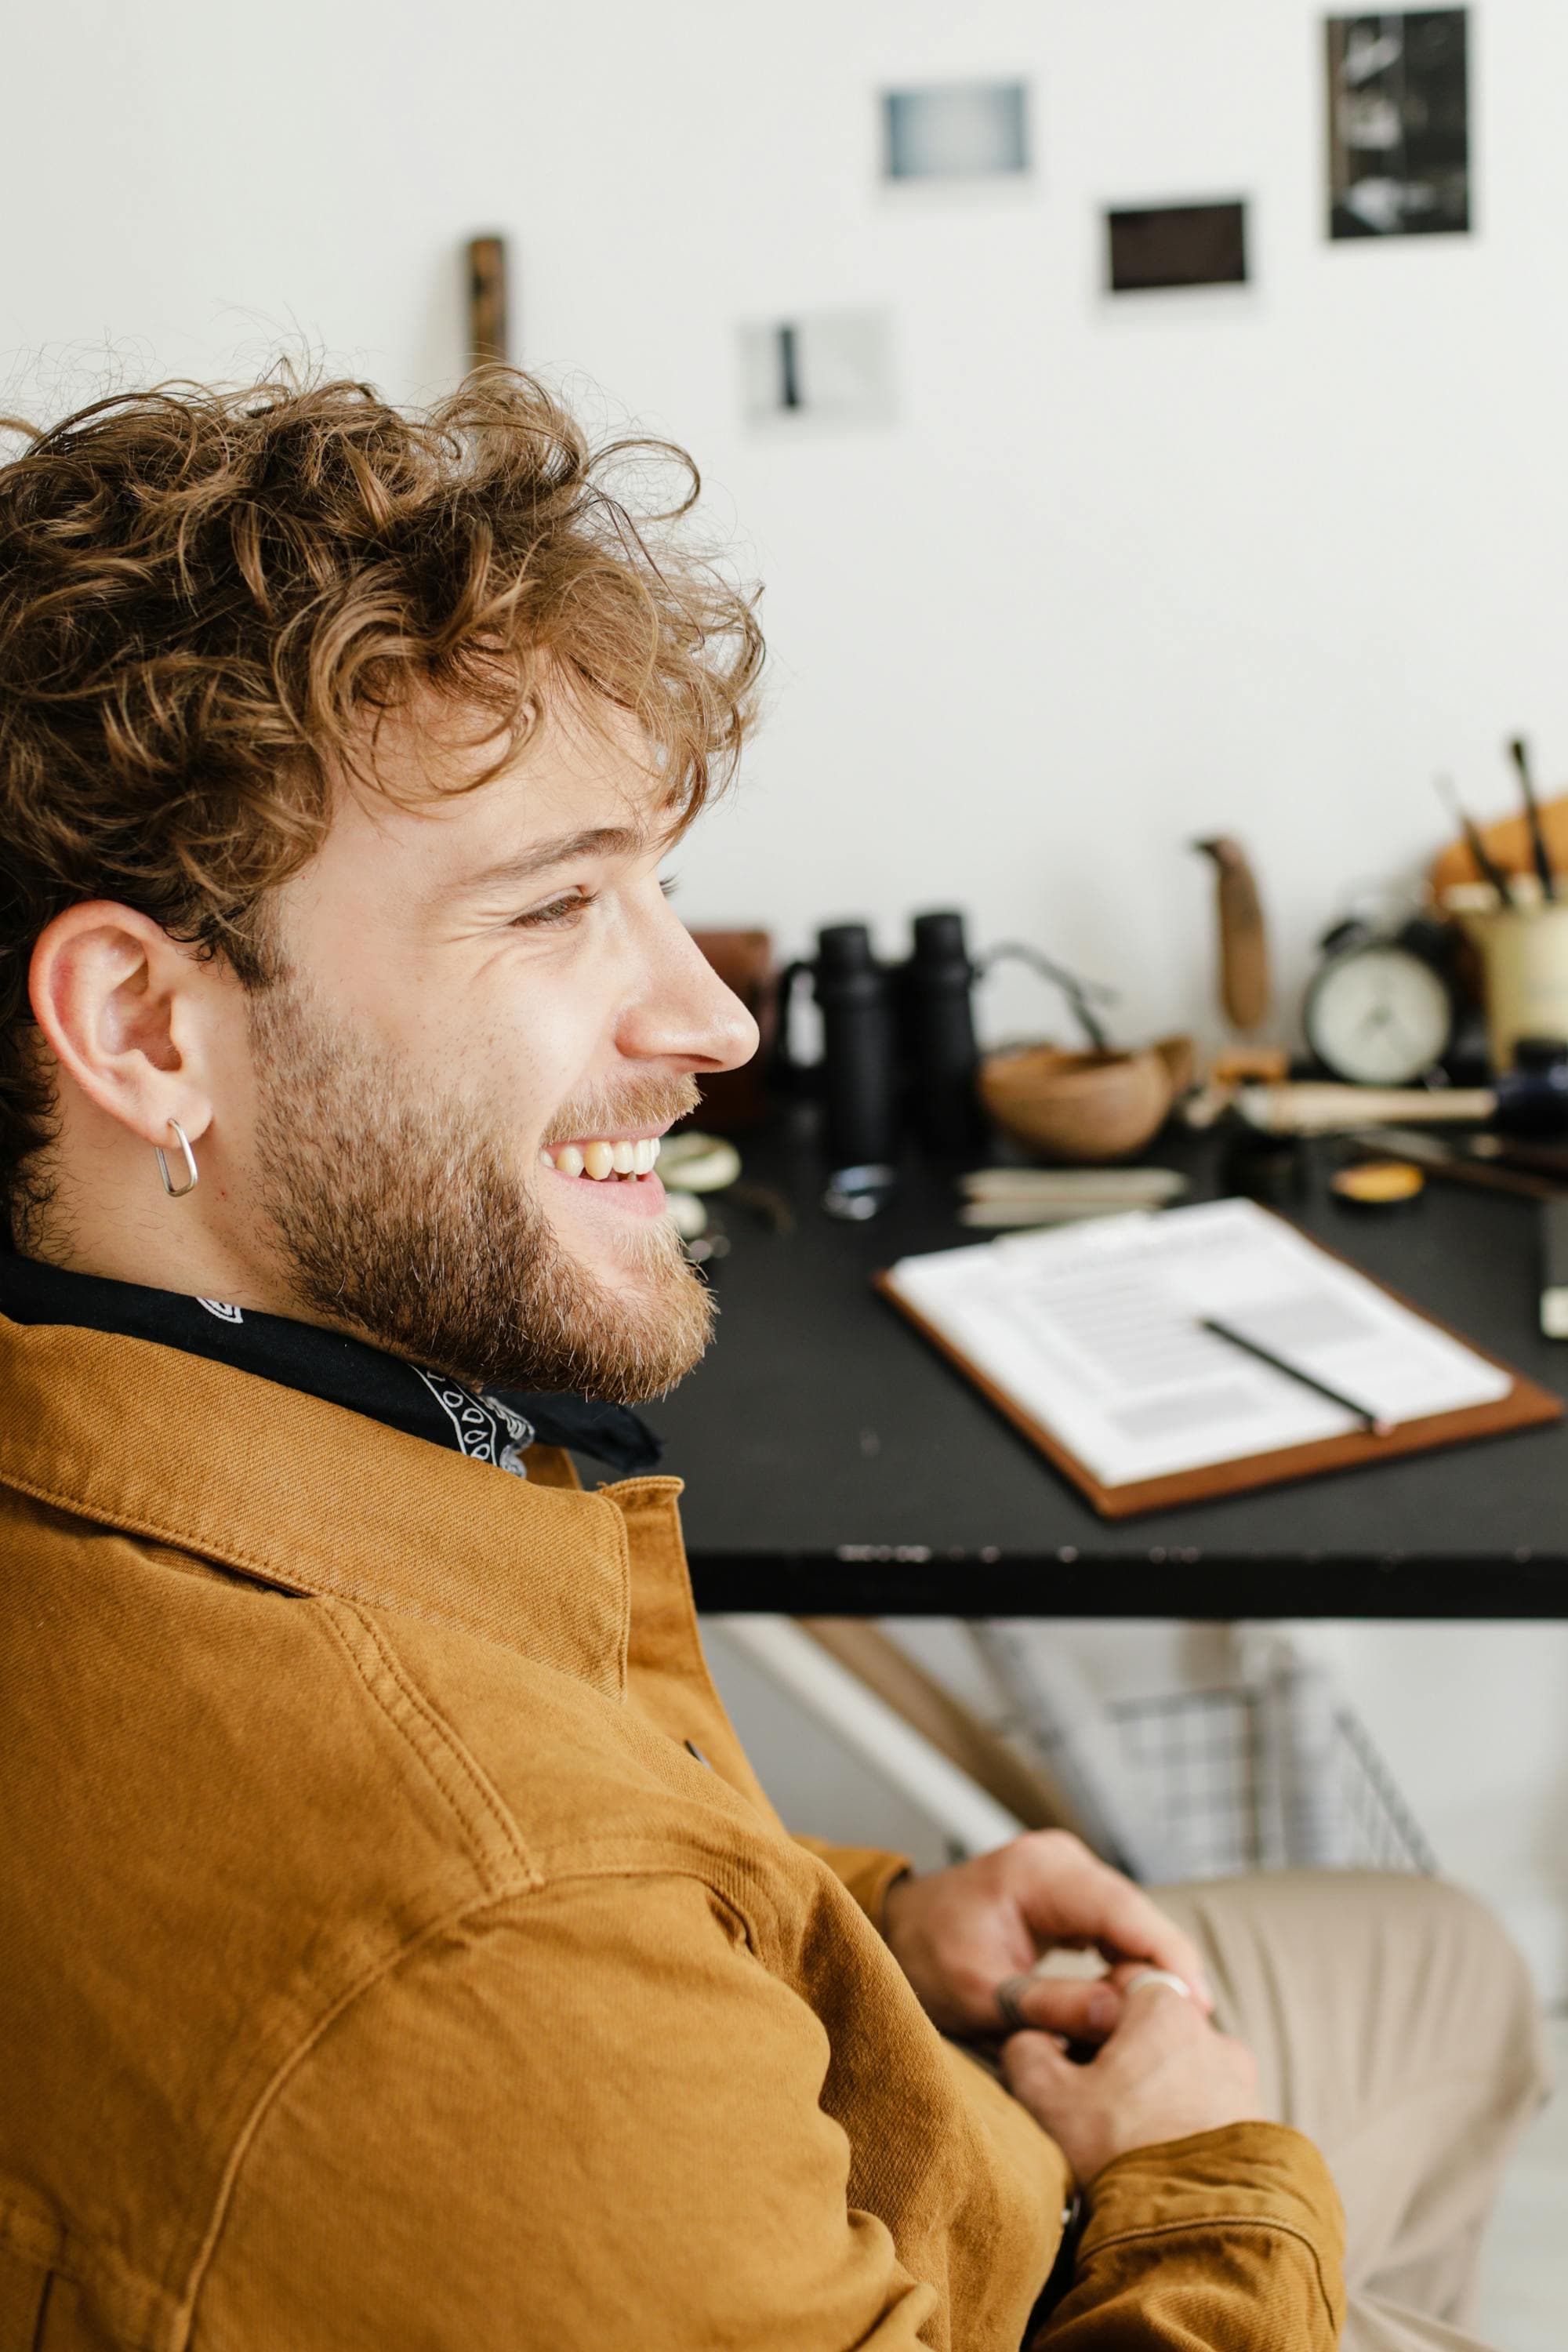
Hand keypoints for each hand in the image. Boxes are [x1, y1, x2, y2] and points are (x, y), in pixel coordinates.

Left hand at [881, 1830, 1212, 2043]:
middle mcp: (1059, 1858)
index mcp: (1037, 1872)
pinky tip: (1143, 2003)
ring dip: (1151, 1967)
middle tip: (1198, 2030)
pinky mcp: (1069, 1889)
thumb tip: (1119, 2015)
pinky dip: (1130, 1959)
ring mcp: (1066, 1868)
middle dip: (1167, 1967)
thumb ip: (1050, 2004)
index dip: (1166, 1956)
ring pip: (1131, 1920)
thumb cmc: (930, 1962)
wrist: (900, 1934)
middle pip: (1135, 1913)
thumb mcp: (984, 1995)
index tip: (1199, 2007)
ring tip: (1177, 2026)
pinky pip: (1114, 1924)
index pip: (1121, 1909)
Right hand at [1004, 1967, 1261, 2185]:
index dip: (1091, 2010)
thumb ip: (1028, 2048)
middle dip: (1126, 2056)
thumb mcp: (1045, 2095)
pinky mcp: (1262, 2133)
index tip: (1073, 2049)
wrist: (1192, 2236)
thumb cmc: (1115, 2153)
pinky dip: (1187, 2127)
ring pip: (1187, 2072)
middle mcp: (1215, 2037)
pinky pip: (1214, 2112)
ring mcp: (1245, 2087)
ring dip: (1159, 2093)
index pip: (1123, 1980)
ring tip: (1131, 2141)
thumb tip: (1034, 2041)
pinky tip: (1163, 2161)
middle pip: (1157, 2029)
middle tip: (1095, 2102)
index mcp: (1166, 2011)